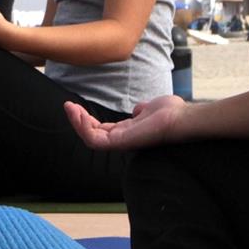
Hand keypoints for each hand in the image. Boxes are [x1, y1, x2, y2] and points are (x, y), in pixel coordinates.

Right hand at [65, 94, 188, 150]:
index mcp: (127, 132)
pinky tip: (79, 113)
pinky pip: (95, 140)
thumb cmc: (170, 113)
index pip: (100, 130)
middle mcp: (122, 140)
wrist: (180, 117)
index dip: (87, 119)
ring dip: (77, 123)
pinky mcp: (120, 143)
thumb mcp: (149, 109)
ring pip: (90, 139)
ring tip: (70, 107)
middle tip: (68, 105)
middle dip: (78, 121)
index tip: (77, 105)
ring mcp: (121, 143)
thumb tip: (137, 109)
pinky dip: (84, 127)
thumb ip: (140, 111)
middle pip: (92, 135)